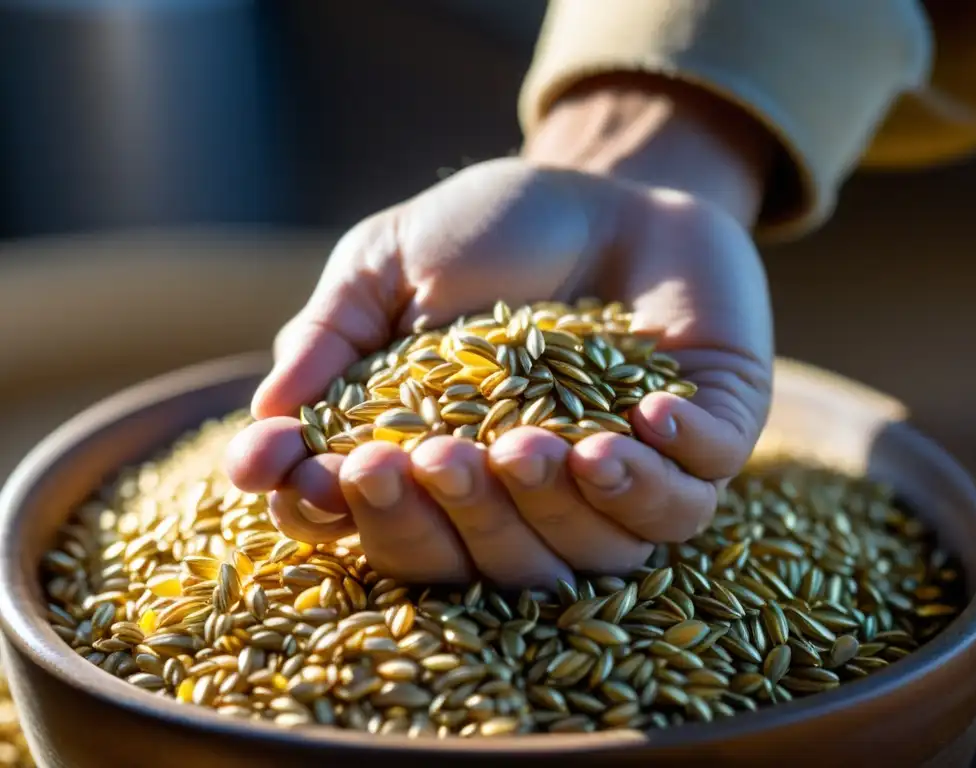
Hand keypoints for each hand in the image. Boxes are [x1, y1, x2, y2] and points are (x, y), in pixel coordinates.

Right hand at [226, 79, 774, 587]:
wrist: (607, 186)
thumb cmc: (488, 230)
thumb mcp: (386, 263)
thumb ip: (329, 333)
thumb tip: (263, 417)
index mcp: (446, 464)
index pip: (387, 525)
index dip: (344, 517)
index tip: (307, 475)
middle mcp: (531, 495)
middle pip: (489, 563)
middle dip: (453, 521)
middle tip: (433, 456)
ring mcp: (623, 480)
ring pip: (593, 551)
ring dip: (557, 506)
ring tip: (530, 441)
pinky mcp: (704, 446)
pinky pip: (690, 500)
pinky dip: (664, 475)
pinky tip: (647, 415)